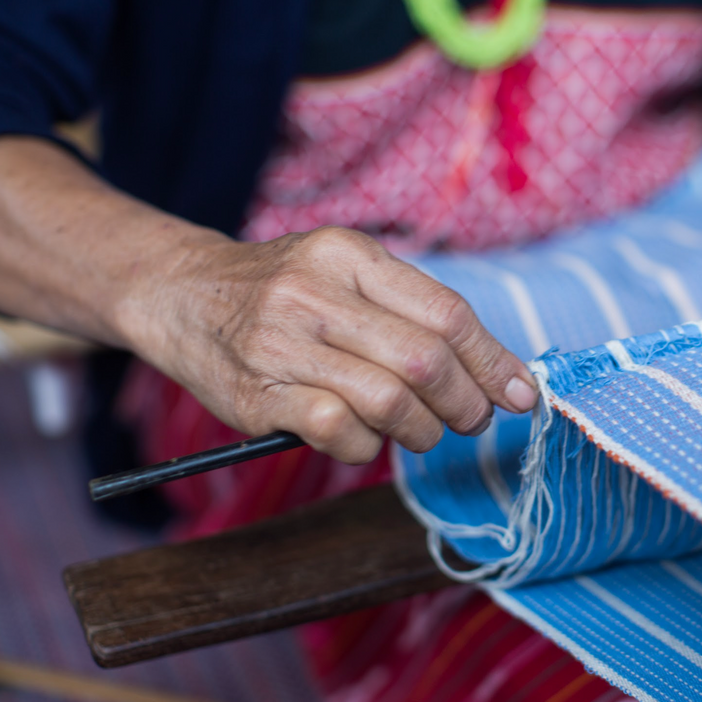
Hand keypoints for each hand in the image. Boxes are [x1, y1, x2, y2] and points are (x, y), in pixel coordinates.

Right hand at [128, 226, 536, 463]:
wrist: (180, 292)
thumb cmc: (284, 292)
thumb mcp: (346, 273)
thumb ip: (412, 312)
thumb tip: (500, 374)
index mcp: (350, 254)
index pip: (446, 313)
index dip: (493, 362)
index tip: (522, 394)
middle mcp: (315, 291)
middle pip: (426, 361)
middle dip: (466, 403)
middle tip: (471, 419)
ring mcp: (281, 342)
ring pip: (388, 401)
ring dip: (421, 430)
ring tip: (420, 431)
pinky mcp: (256, 393)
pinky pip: (336, 430)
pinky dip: (365, 446)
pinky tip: (364, 438)